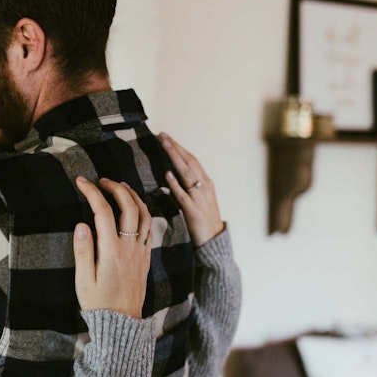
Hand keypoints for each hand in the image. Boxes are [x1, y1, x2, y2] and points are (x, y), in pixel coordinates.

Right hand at [73, 176, 152, 318]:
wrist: (122, 324)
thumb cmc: (98, 304)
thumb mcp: (83, 280)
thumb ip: (83, 251)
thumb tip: (81, 224)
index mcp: (111, 252)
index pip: (103, 212)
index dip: (92, 193)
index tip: (82, 182)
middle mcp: (129, 248)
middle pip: (128, 206)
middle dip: (116, 187)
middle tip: (102, 180)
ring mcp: (141, 252)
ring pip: (144, 214)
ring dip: (133, 196)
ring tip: (119, 187)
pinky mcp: (146, 257)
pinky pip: (150, 227)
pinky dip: (143, 210)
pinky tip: (134, 207)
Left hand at [159, 132, 223, 246]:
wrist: (214, 241)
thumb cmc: (204, 220)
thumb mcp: (200, 199)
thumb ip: (189, 186)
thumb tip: (173, 173)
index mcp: (207, 183)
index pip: (192, 160)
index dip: (179, 147)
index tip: (166, 137)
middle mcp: (205, 187)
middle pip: (189, 162)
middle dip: (175, 147)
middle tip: (162, 135)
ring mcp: (200, 199)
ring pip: (187, 174)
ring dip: (175, 158)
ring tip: (164, 145)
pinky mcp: (194, 212)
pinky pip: (183, 196)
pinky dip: (175, 184)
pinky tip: (167, 175)